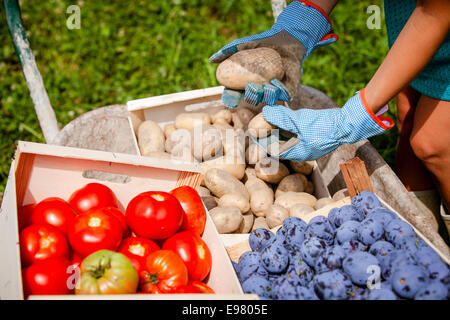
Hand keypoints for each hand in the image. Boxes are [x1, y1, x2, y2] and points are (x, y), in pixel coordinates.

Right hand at [209, 0, 337, 107]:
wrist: (286, 38)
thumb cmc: (263, 42)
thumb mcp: (244, 44)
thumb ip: (227, 51)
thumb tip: (211, 60)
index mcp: (246, 83)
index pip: (236, 95)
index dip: (232, 98)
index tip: (230, 97)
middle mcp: (259, 90)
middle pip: (252, 99)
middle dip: (251, 96)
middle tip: (250, 86)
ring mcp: (274, 91)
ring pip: (268, 99)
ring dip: (265, 95)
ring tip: (264, 86)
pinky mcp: (289, 89)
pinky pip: (285, 95)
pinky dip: (280, 91)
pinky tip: (276, 82)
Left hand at [260, 89, 393, 160]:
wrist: (348, 124)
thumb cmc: (324, 126)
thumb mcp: (299, 121)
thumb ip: (281, 118)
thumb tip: (265, 112)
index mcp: (297, 153)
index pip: (273, 150)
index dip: (262, 141)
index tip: (253, 132)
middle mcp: (302, 152)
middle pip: (280, 144)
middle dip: (269, 134)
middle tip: (259, 124)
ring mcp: (309, 145)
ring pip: (288, 138)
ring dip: (279, 130)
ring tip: (269, 119)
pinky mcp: (314, 137)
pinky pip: (297, 133)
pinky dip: (289, 127)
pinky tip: (285, 117)